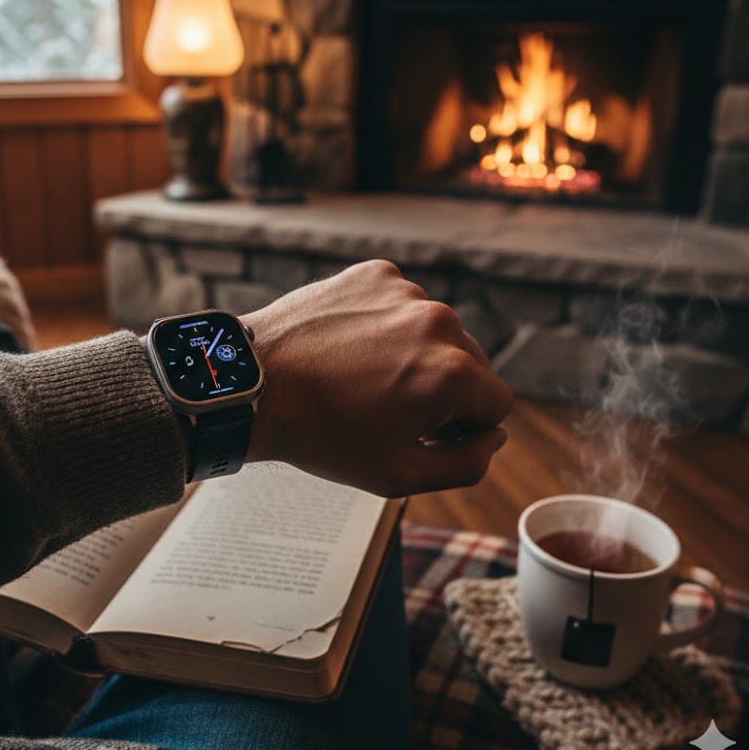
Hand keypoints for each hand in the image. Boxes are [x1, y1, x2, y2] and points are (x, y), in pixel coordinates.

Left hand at [241, 260, 513, 496]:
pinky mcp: (375, 274)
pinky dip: (387, 324)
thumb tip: (493, 436)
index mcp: (453, 374)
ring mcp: (405, 292)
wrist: (252, 385)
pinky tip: (351, 347)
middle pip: (472, 364)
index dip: (464, 428)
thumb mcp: (399, 475)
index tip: (423, 432)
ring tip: (363, 377)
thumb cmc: (321, 435)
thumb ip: (466, 464)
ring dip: (415, 354)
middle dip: (443, 390)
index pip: (496, 404)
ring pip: (436, 332)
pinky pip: (402, 304)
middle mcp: (439, 323)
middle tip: (390, 409)